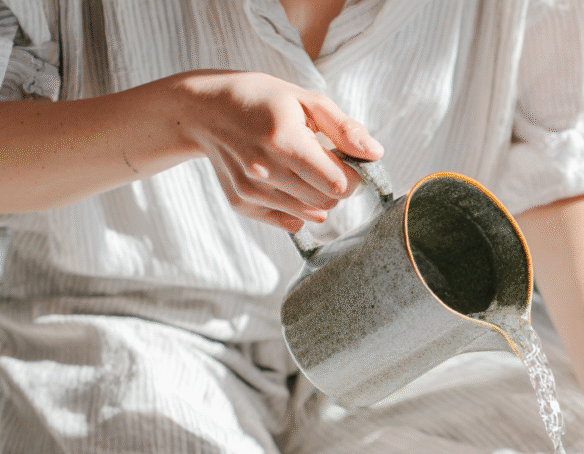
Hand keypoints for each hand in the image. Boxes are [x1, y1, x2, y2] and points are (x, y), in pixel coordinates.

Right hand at [171, 70, 383, 231]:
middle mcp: (264, 171)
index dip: (352, 176)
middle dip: (335, 186)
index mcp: (284, 141)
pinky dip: (296, 208)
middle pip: (327, 203)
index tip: (345, 161)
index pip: (339, 184)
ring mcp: (250, 191)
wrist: (207, 110)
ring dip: (316, 197)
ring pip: (310, 216)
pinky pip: (289, 223)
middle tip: (322, 163)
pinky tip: (284, 181)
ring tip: (301, 169)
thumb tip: (376, 154)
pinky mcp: (242, 204)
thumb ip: (344, 129)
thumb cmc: (264, 101)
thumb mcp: (307, 101)